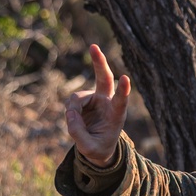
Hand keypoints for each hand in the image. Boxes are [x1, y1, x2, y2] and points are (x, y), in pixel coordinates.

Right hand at [64, 44, 131, 164]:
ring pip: (77, 97)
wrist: (97, 146)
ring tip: (77, 125)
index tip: (125, 78)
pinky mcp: (84, 99)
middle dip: (99, 62)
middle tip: (93, 46)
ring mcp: (95, 98)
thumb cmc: (99, 149)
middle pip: (104, 78)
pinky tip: (77, 120)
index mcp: (117, 115)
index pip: (121, 101)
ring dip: (73, 110)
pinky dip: (70, 112)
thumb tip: (70, 112)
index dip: (123, 90)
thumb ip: (78, 133)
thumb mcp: (89, 149)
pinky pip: (71, 102)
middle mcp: (107, 102)